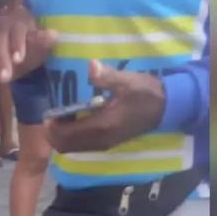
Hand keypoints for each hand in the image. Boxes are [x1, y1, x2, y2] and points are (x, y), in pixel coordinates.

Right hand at [0, 4, 57, 93]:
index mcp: (18, 21)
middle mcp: (1, 27)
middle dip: (1, 59)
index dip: (17, 44)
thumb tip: (54, 35)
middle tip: (4, 77)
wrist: (23, 50)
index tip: (18, 60)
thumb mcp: (42, 44)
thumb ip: (44, 41)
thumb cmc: (34, 44)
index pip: (17, 30)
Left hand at [44, 60, 165, 152]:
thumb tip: (91, 66)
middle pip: (65, 146)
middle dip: (53, 133)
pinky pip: (81, 146)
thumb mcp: (128, 80)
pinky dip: (71, 138)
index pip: (67, 135)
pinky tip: (73, 120)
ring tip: (60, 117)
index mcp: (103, 126)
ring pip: (72, 148)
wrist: (167, 107)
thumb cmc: (146, 92)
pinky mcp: (107, 143)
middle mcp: (100, 140)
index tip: (49, 112)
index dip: (52, 127)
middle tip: (51, 115)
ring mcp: (104, 144)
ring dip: (61, 136)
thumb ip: (107, 76)